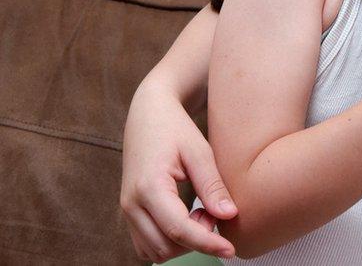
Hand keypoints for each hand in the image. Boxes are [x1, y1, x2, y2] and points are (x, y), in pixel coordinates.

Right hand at [120, 81, 237, 261]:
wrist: (148, 115)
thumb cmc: (175, 128)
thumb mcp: (199, 151)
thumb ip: (212, 185)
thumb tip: (229, 215)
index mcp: (149, 186)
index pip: (178, 229)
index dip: (206, 243)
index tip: (231, 250)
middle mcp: (131, 204)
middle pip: (165, 246)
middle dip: (195, 239)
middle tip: (214, 211)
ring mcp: (127, 210)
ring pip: (154, 250)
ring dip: (182, 242)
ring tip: (201, 212)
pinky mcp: (129, 212)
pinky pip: (147, 243)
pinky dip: (170, 240)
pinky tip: (187, 217)